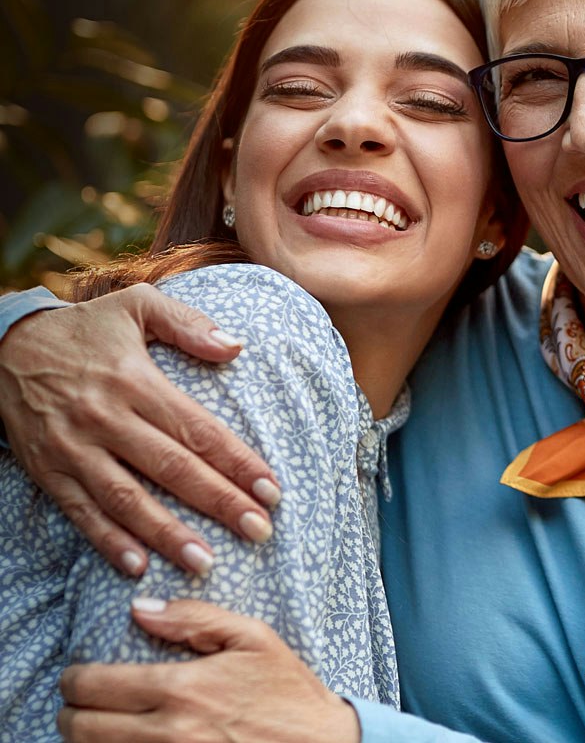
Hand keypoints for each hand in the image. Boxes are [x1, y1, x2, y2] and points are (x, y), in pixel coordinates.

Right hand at [0, 284, 280, 575]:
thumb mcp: (138, 306)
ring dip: (167, 534)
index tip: (271, 489)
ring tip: (205, 562)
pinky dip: (107, 541)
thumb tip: (236, 347)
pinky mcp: (47, 470)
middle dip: (219, 502)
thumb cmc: (86, 327)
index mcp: (135, 380)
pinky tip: (137, 565)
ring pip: (127, 499)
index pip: (197, 428)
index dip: (238, 461)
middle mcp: (106, 417)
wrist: (4, 346)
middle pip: (172, 468)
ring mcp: (74, 448)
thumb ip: (189, 324)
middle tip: (259, 530)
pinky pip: (80, 511)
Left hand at [58, 599, 359, 742]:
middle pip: (81, 729)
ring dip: (84, 740)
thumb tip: (140, 608)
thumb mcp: (252, 637)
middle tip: (79, 702)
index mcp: (182, 688)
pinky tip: (123, 742)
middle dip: (71, 712)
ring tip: (95, 724)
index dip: (74, 679)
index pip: (95, 686)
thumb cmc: (287, 691)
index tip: (77, 676)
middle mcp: (166, 733)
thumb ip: (195, 618)